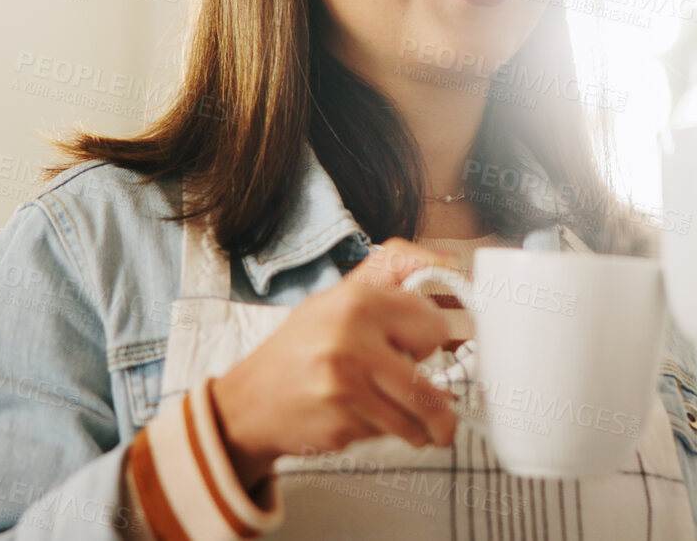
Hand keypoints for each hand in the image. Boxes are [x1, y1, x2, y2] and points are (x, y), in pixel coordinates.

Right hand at [210, 239, 460, 487]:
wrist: (249, 402)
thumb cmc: (302, 347)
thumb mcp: (340, 296)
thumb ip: (393, 273)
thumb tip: (447, 260)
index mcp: (356, 300)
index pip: (434, 325)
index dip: (430, 341)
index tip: (419, 348)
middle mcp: (350, 339)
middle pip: (430, 388)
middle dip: (439, 407)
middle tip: (439, 410)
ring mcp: (344, 384)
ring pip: (415, 419)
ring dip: (420, 429)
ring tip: (404, 419)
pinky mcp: (339, 422)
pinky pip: (386, 434)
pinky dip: (383, 433)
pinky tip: (359, 418)